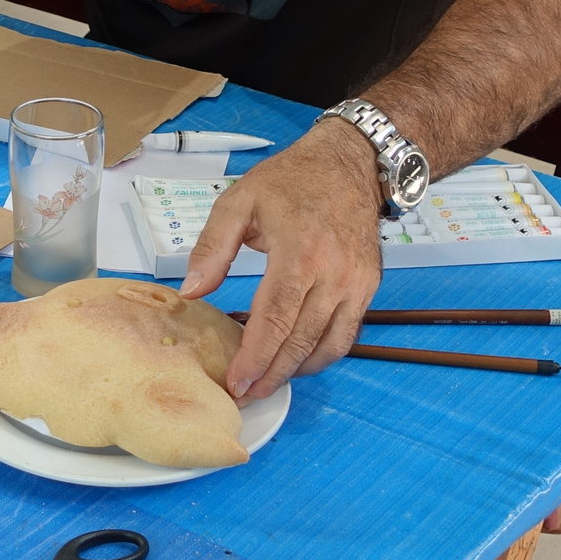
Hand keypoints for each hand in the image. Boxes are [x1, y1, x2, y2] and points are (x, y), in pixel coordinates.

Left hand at [179, 120, 383, 399]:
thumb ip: (212, 247)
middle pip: (301, 340)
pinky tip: (296, 361)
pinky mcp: (369, 287)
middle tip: (244, 396)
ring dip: (295, 372)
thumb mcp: (239, 201)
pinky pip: (347, 335)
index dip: (255, 357)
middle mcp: (334, 274)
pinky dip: (321, 355)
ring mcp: (357, 284)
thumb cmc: (290, 180)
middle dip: (271, 375)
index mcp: (299, 253)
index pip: (276, 318)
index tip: (235, 383)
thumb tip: (192, 292)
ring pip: (327, 346)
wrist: (349, 163)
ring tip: (265, 384)